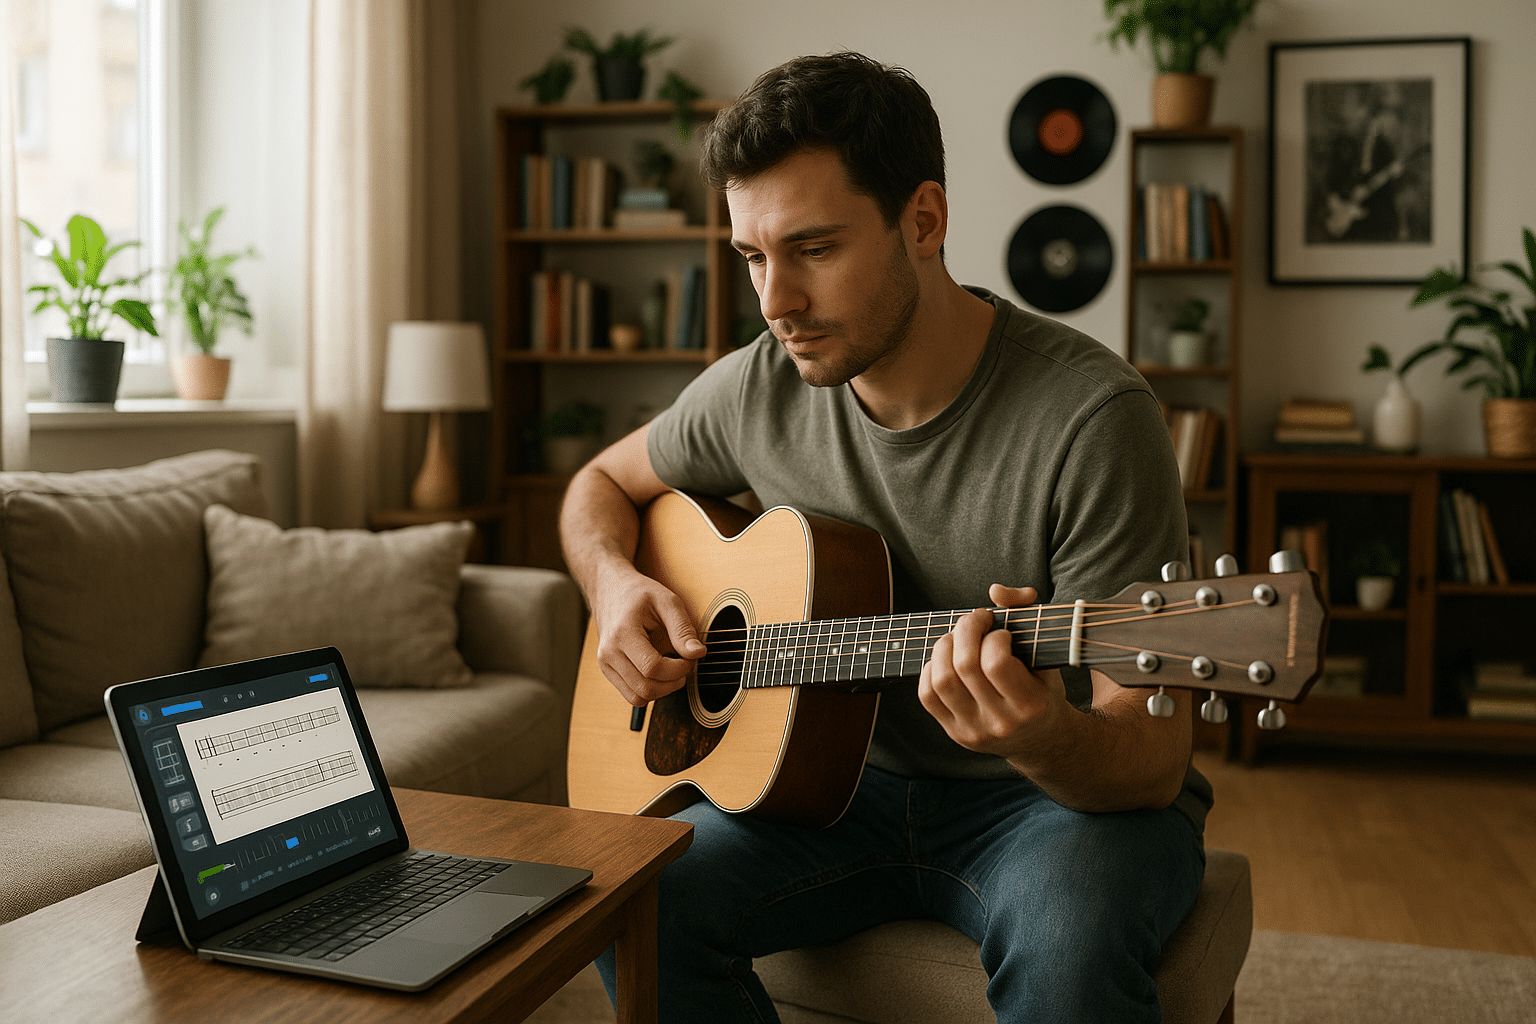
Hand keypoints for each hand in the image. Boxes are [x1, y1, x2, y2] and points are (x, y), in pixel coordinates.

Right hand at [590, 566, 705, 706]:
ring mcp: (605, 664)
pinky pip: (631, 694)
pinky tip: (659, 671)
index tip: (690, 657)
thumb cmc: (639, 593)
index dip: (678, 669)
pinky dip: (650, 689)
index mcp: (622, 634)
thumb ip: (683, 629)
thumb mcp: (667, 602)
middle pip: (645, 688)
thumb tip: (697, 654)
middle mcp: (609, 653)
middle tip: (684, 664)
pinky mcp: (608, 671)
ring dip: (662, 689)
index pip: (653, 668)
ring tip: (672, 668)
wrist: (611, 589)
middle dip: (673, 682)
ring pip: (638, 697)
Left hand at [917, 584, 1065, 759]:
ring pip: (942, 681)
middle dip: (966, 630)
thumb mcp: (1046, 654)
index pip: (996, 663)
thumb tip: (995, 590)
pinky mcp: (955, 733)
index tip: (1001, 631)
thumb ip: (1026, 613)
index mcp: (1030, 705)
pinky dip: (930, 668)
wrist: (1041, 740)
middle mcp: (1001, 722)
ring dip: (944, 647)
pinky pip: (927, 696)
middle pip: (965, 667)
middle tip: (975, 620)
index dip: (994, 637)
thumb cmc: (1043, 688)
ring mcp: (975, 731)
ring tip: (958, 638)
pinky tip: (947, 659)